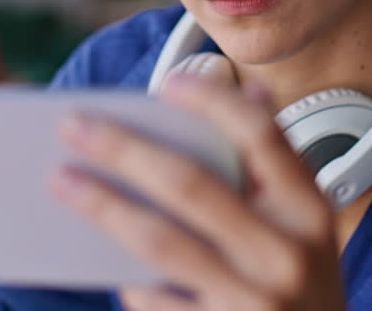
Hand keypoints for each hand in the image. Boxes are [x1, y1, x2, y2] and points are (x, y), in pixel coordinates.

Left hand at [53, 75, 346, 310]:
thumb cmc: (299, 285)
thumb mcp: (303, 228)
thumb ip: (274, 168)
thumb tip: (250, 91)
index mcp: (309, 211)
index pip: (260, 136)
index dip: (212, 102)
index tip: (166, 83)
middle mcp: (285, 254)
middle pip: (190, 183)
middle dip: (123, 148)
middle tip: (73, 125)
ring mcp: (252, 301)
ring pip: (159, 240)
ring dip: (102, 205)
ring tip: (62, 180)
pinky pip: (154, 298)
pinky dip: (124, 274)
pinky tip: (93, 252)